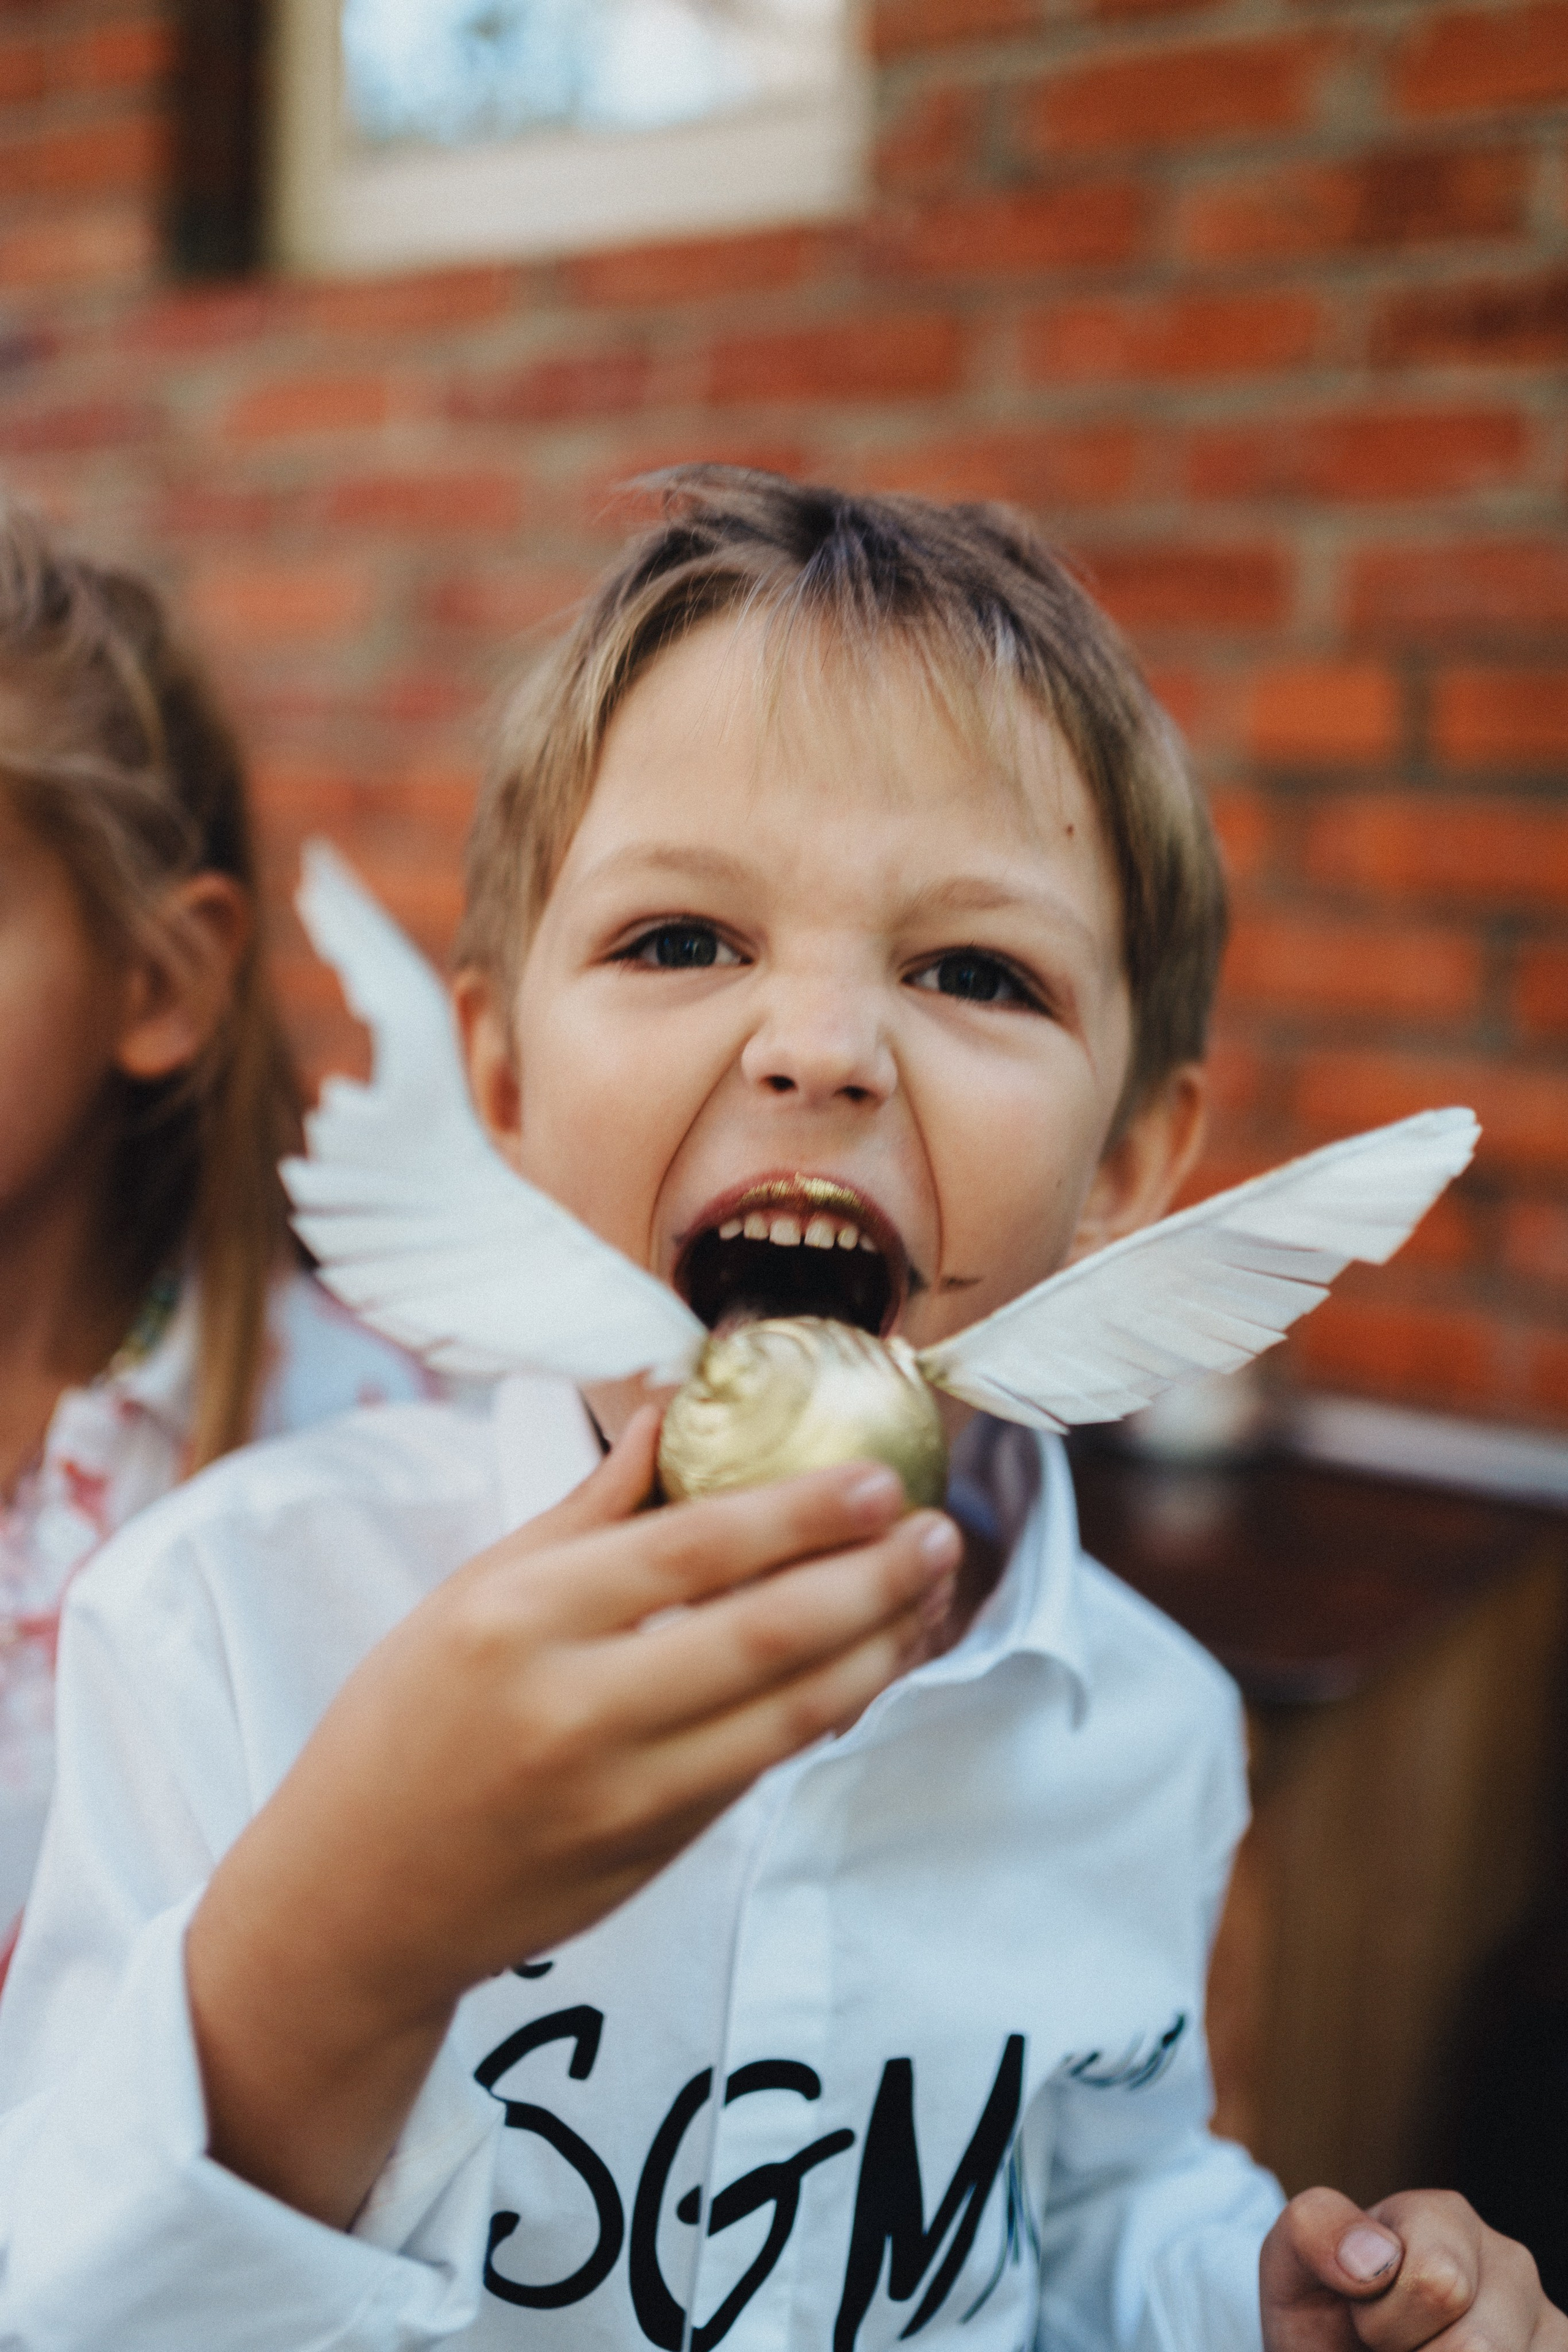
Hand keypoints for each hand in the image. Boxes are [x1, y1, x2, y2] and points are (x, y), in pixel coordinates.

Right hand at [186, 1408, 958, 2226]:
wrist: (356, 1900)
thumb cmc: (404, 1724)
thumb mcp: (470, 1593)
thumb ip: (584, 1510)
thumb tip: (671, 1413)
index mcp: (516, 1620)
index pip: (687, 1551)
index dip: (798, 1513)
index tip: (876, 1480)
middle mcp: (572, 1709)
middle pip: (761, 1636)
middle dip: (871, 1580)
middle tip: (938, 1532)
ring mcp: (619, 1795)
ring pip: (786, 1716)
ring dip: (878, 1652)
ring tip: (931, 1595)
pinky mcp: (653, 1855)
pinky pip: (761, 1767)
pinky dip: (827, 1711)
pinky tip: (871, 1665)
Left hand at [1262, 2185, 1567, 2349]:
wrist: (1336, 2350)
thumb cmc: (1324, 2311)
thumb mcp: (1292, 2263)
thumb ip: (1315, 2232)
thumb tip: (1377, 2259)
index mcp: (1446, 2218)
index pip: (1437, 2284)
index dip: (1382, 2322)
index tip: (1361, 2315)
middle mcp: (1510, 2264)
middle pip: (1476, 2345)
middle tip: (1391, 2349)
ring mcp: (1545, 2323)